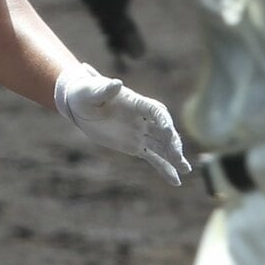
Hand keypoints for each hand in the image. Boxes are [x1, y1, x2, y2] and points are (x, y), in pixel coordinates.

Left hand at [54, 64, 190, 185]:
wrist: (79, 106)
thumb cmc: (85, 93)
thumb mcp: (91, 92)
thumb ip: (104, 90)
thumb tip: (117, 83)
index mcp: (136, 103)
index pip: (155, 110)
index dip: (163, 120)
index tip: (168, 132)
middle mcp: (143, 118)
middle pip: (164, 130)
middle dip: (172, 142)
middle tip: (177, 156)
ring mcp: (140, 133)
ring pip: (162, 146)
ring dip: (174, 156)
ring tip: (185, 169)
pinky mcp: (135, 146)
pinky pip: (153, 158)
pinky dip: (165, 168)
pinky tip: (176, 181)